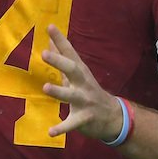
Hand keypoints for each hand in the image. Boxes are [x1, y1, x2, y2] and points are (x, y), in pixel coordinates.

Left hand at [41, 25, 123, 141]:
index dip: (60, 40)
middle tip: (44, 53)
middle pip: (72, 69)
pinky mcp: (85, 118)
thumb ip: (63, 57)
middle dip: (59, 61)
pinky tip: (50, 132)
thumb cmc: (89, 91)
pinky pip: (72, 123)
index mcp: (80, 71)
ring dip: (58, 91)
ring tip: (45, 87)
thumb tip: (50, 39)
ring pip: (71, 95)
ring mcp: (85, 100)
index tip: (50, 26)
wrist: (113, 117)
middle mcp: (83, 83)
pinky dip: (62, 128)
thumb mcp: (78, 73)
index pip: (69, 52)